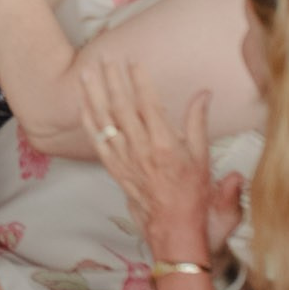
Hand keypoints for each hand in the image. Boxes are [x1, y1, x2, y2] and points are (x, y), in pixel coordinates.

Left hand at [80, 60, 237, 264]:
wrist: (176, 233)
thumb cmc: (196, 199)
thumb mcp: (205, 160)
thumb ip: (199, 124)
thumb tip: (204, 94)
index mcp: (166, 146)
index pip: (148, 104)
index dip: (138, 81)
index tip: (133, 61)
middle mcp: (141, 151)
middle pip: (121, 108)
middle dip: (112, 80)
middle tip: (106, 57)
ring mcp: (124, 160)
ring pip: (105, 121)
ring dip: (95, 94)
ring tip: (87, 72)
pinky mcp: (114, 169)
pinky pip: (97, 141)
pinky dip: (88, 120)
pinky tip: (83, 104)